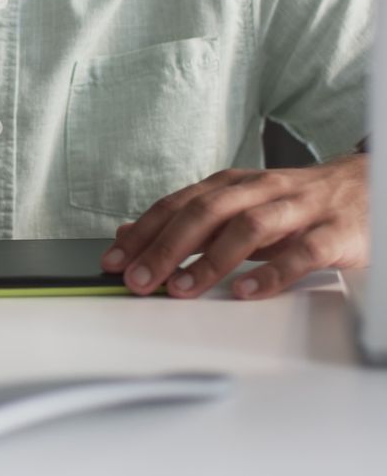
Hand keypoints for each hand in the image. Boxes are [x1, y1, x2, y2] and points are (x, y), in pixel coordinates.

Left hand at [100, 155, 368, 299]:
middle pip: (205, 213)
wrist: (367, 188)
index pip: (177, 204)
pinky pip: (301, 252)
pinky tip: (246, 291)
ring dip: (210, 260)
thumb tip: (128, 232)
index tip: (114, 260)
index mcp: (232, 184)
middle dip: (165, 247)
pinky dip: (271, 273)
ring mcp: (298, 209)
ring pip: (249, 227)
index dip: (143, 232)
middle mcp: (261, 190)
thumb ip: (184, 221)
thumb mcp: (234, 207)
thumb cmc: (293, 204)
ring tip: (181, 288)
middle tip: (138, 279)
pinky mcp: (334, 232)